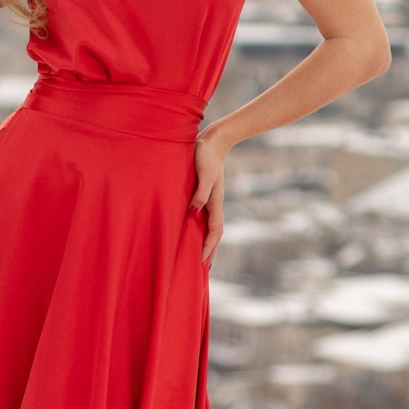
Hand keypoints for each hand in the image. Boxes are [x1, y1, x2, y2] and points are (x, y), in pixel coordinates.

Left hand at [191, 124, 233, 269]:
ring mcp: (211, 198)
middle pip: (215, 233)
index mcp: (215, 202)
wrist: (213, 139)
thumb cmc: (206, 155)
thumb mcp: (204, 174)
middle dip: (210, 251)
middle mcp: (214, 203)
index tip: (201, 263)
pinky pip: (204, 216)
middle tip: (202, 269)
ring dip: (206, 242)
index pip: (214, 232)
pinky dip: (201, 228)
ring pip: (210, 226)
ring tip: (200, 256)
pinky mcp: (204, 192)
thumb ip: (200, 193)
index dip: (208, 248)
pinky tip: (193, 230)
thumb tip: (193, 213)